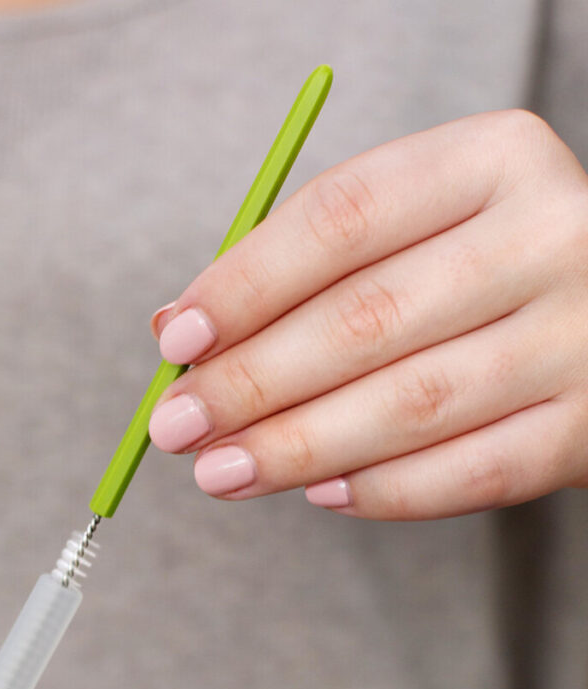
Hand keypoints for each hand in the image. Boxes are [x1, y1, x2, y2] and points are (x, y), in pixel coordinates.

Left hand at [147, 109, 587, 518]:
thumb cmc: (473, 268)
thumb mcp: (405, 230)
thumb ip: (300, 267)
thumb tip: (179, 330)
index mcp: (490, 160)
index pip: (342, 218)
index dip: (246, 285)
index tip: (177, 340)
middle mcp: (550, 235)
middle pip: (367, 318)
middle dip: (251, 383)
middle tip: (176, 427)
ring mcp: (584, 333)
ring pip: (412, 404)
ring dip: (297, 448)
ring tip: (220, 472)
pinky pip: (474, 474)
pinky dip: (383, 491)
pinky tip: (320, 493)